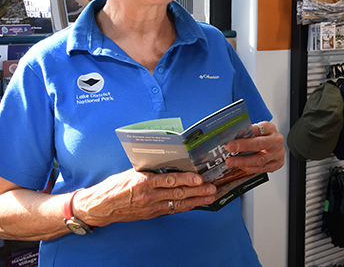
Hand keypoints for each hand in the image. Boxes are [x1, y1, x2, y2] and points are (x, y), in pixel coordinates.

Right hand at [75, 169, 216, 226]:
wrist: (100, 207)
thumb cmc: (115, 186)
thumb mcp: (132, 172)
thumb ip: (151, 169)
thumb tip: (170, 161)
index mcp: (144, 182)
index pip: (170, 180)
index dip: (187, 179)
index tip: (200, 178)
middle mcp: (149, 196)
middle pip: (178, 193)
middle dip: (198, 191)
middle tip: (212, 188)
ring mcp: (151, 207)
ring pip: (178, 203)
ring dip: (196, 200)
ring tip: (209, 197)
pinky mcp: (151, 214)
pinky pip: (171, 209)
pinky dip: (185, 206)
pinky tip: (195, 204)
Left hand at [224, 121, 284, 174]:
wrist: (275, 143)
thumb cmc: (264, 135)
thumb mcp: (256, 129)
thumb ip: (247, 132)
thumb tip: (233, 139)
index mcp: (270, 129)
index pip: (256, 132)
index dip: (243, 140)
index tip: (231, 145)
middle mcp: (276, 141)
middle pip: (259, 146)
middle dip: (242, 152)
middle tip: (230, 157)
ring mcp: (278, 153)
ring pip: (260, 161)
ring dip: (243, 163)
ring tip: (232, 162)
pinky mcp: (278, 164)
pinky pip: (262, 169)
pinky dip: (250, 168)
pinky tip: (242, 166)